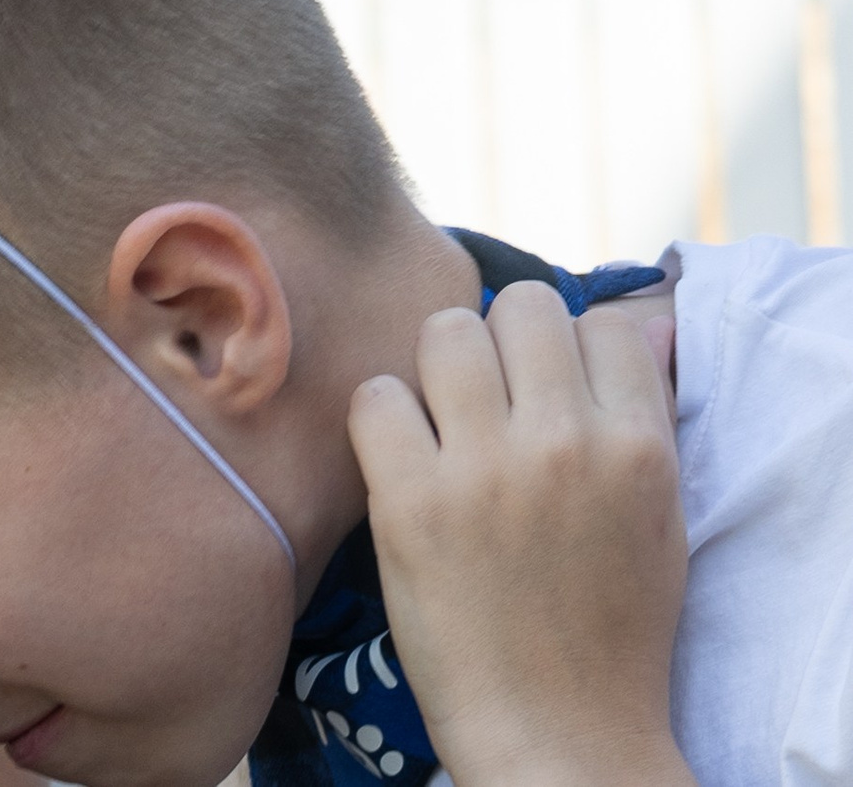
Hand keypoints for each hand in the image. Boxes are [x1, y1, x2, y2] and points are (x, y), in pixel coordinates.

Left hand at [348, 281, 691, 786]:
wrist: (556, 730)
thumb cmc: (611, 626)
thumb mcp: (661, 518)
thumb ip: (646, 415)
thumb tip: (635, 323)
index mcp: (639, 448)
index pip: (602, 321)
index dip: (569, 346)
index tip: (550, 386)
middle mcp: (565, 443)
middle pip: (519, 305)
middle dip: (501, 341)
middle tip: (489, 396)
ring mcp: (484, 467)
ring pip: (445, 330)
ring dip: (438, 366)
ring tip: (443, 422)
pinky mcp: (409, 499)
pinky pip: (375, 395)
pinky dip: (380, 418)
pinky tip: (400, 459)